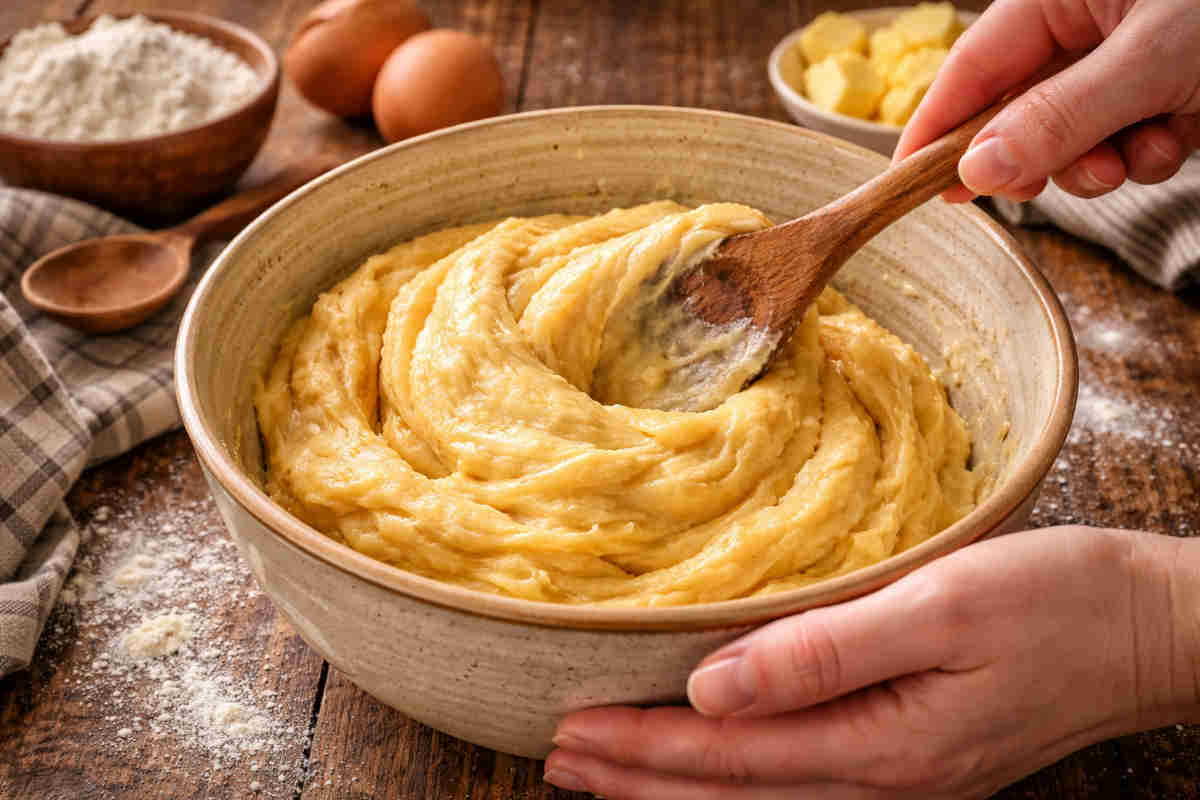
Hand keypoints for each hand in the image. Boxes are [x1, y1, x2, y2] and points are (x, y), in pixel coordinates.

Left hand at [545, 527, 1199, 798]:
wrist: (1149, 627)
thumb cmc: (1054, 603)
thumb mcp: (940, 610)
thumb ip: (822, 652)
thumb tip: (711, 685)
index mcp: (884, 745)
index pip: (729, 754)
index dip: (643, 745)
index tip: (571, 729)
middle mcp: (885, 780)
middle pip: (732, 792)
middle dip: (638, 778)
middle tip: (558, 760)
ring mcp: (903, 779)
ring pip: (760, 798)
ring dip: (676, 789)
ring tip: (606, 775)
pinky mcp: (916, 759)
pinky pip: (801, 786)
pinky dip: (736, 783)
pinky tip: (712, 768)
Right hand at [894, 0, 1199, 201]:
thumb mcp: (1150, 60)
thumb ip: (1061, 116)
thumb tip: (976, 170)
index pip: (972, 68)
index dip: (935, 126)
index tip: (907, 180)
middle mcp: (1084, 27)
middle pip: (1016, 112)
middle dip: (1033, 157)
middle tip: (1029, 191)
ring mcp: (1122, 64)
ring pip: (1071, 140)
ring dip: (1099, 164)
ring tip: (1144, 153)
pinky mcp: (1160, 96)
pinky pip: (1123, 146)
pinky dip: (1147, 156)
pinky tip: (1179, 138)